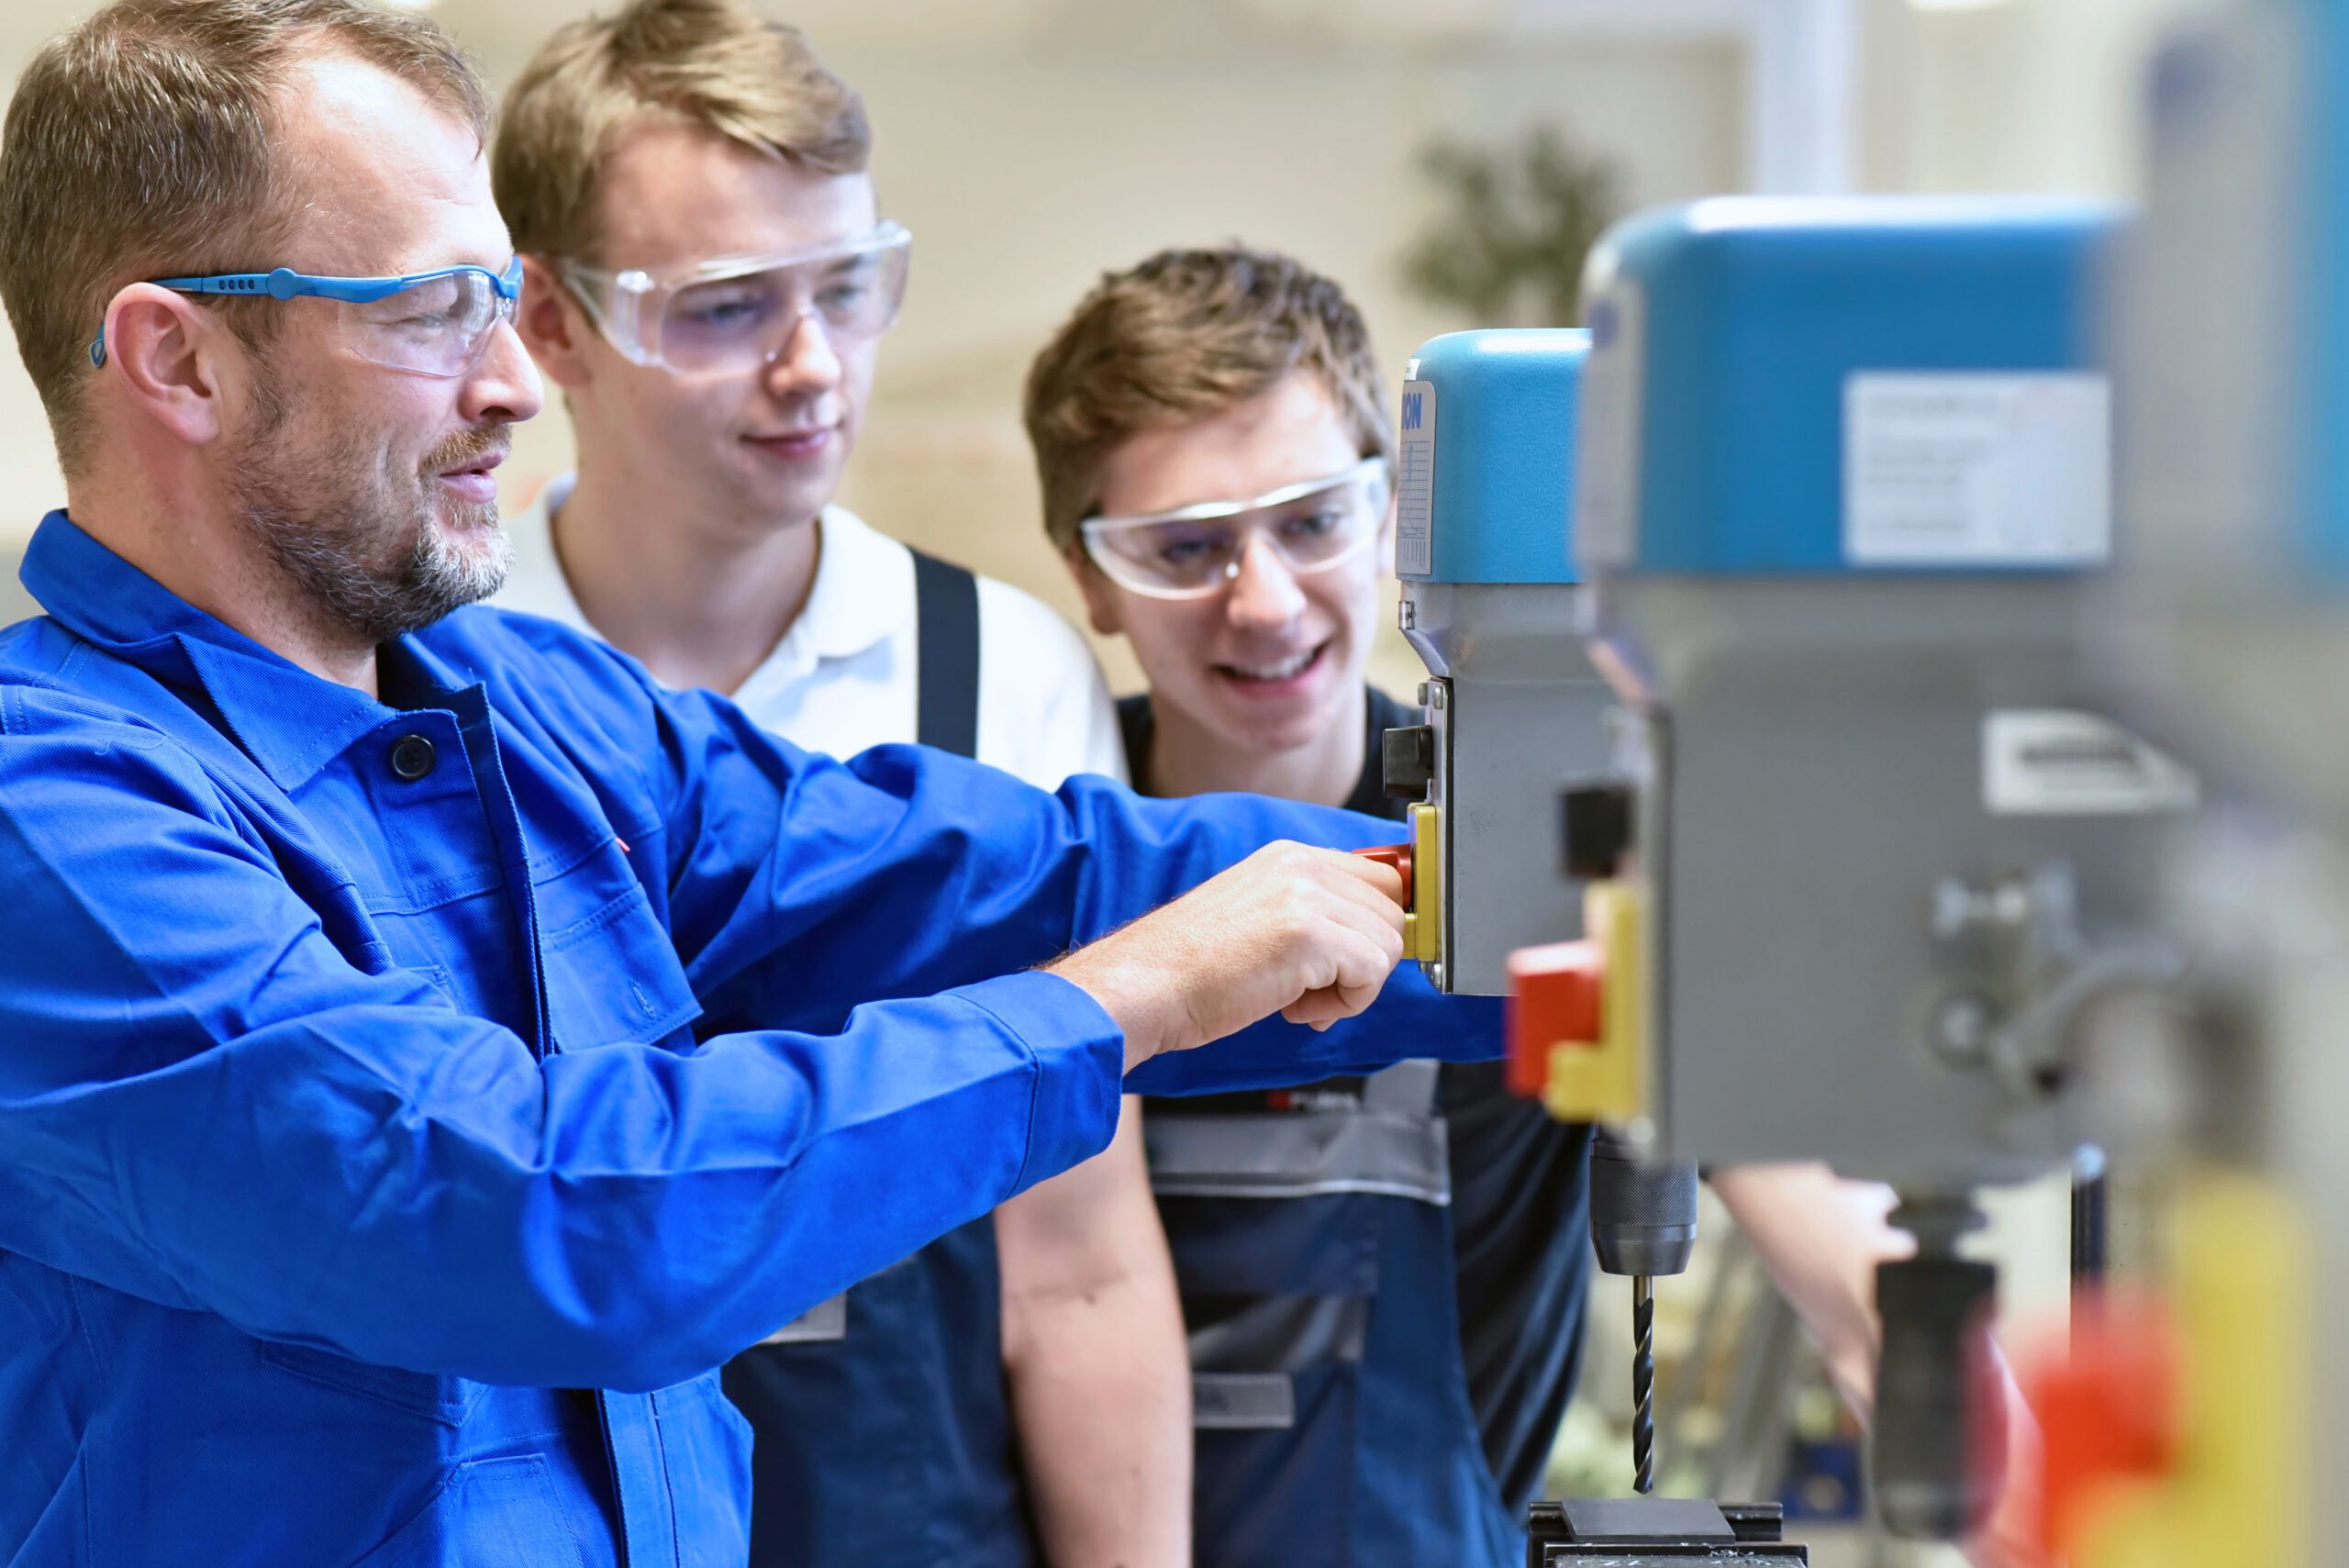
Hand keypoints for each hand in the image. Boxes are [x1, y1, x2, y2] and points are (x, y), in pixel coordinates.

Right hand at [1046, 841, 1407, 1071]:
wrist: (1145, 986)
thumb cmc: (1188, 969)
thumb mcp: (1257, 916)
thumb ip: (1310, 913)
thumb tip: (1367, 939)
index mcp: (1289, 856)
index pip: (1380, 876)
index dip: (1375, 926)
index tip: (1356, 960)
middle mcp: (1302, 865)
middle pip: (1393, 907)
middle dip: (1368, 958)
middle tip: (1319, 988)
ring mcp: (1307, 896)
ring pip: (1389, 942)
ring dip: (1355, 985)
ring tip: (1301, 999)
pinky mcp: (1310, 935)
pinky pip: (1373, 972)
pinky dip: (1347, 1004)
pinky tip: (1297, 1008)